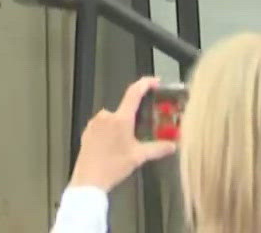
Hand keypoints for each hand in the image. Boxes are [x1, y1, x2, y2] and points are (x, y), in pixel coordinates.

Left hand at [67, 77, 176, 191]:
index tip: (155, 81)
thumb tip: (173, 145)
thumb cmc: (114, 166)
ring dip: (122, 128)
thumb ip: (158, 148)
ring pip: (114, 119)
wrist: (89, 178)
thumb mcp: (139, 157)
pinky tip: (113, 148)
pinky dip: (111, 133)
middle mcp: (106, 115)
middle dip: (135, 119)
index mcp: (121, 118)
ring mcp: (95, 122)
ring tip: (126, 146)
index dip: (145, 84)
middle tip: (143, 132)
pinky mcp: (87, 130)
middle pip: (125, 110)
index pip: (134, 93)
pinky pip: (103, 127)